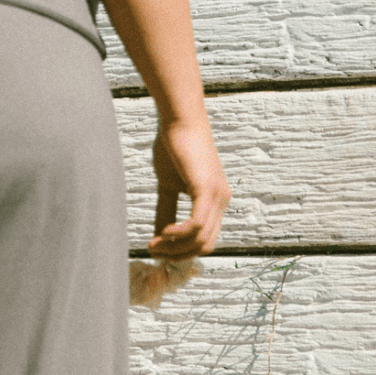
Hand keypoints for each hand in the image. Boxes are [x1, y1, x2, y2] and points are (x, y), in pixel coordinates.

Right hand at [150, 115, 228, 257]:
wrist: (179, 120)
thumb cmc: (173, 147)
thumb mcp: (168, 186)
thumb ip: (166, 211)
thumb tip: (159, 236)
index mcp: (216, 200)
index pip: (205, 239)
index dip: (182, 250)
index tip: (157, 250)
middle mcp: (222, 200)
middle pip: (205, 245)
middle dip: (178, 254)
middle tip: (153, 252)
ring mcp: (217, 196)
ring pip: (201, 239)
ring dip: (175, 248)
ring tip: (153, 245)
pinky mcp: (206, 189)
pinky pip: (196, 225)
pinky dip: (178, 234)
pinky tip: (163, 233)